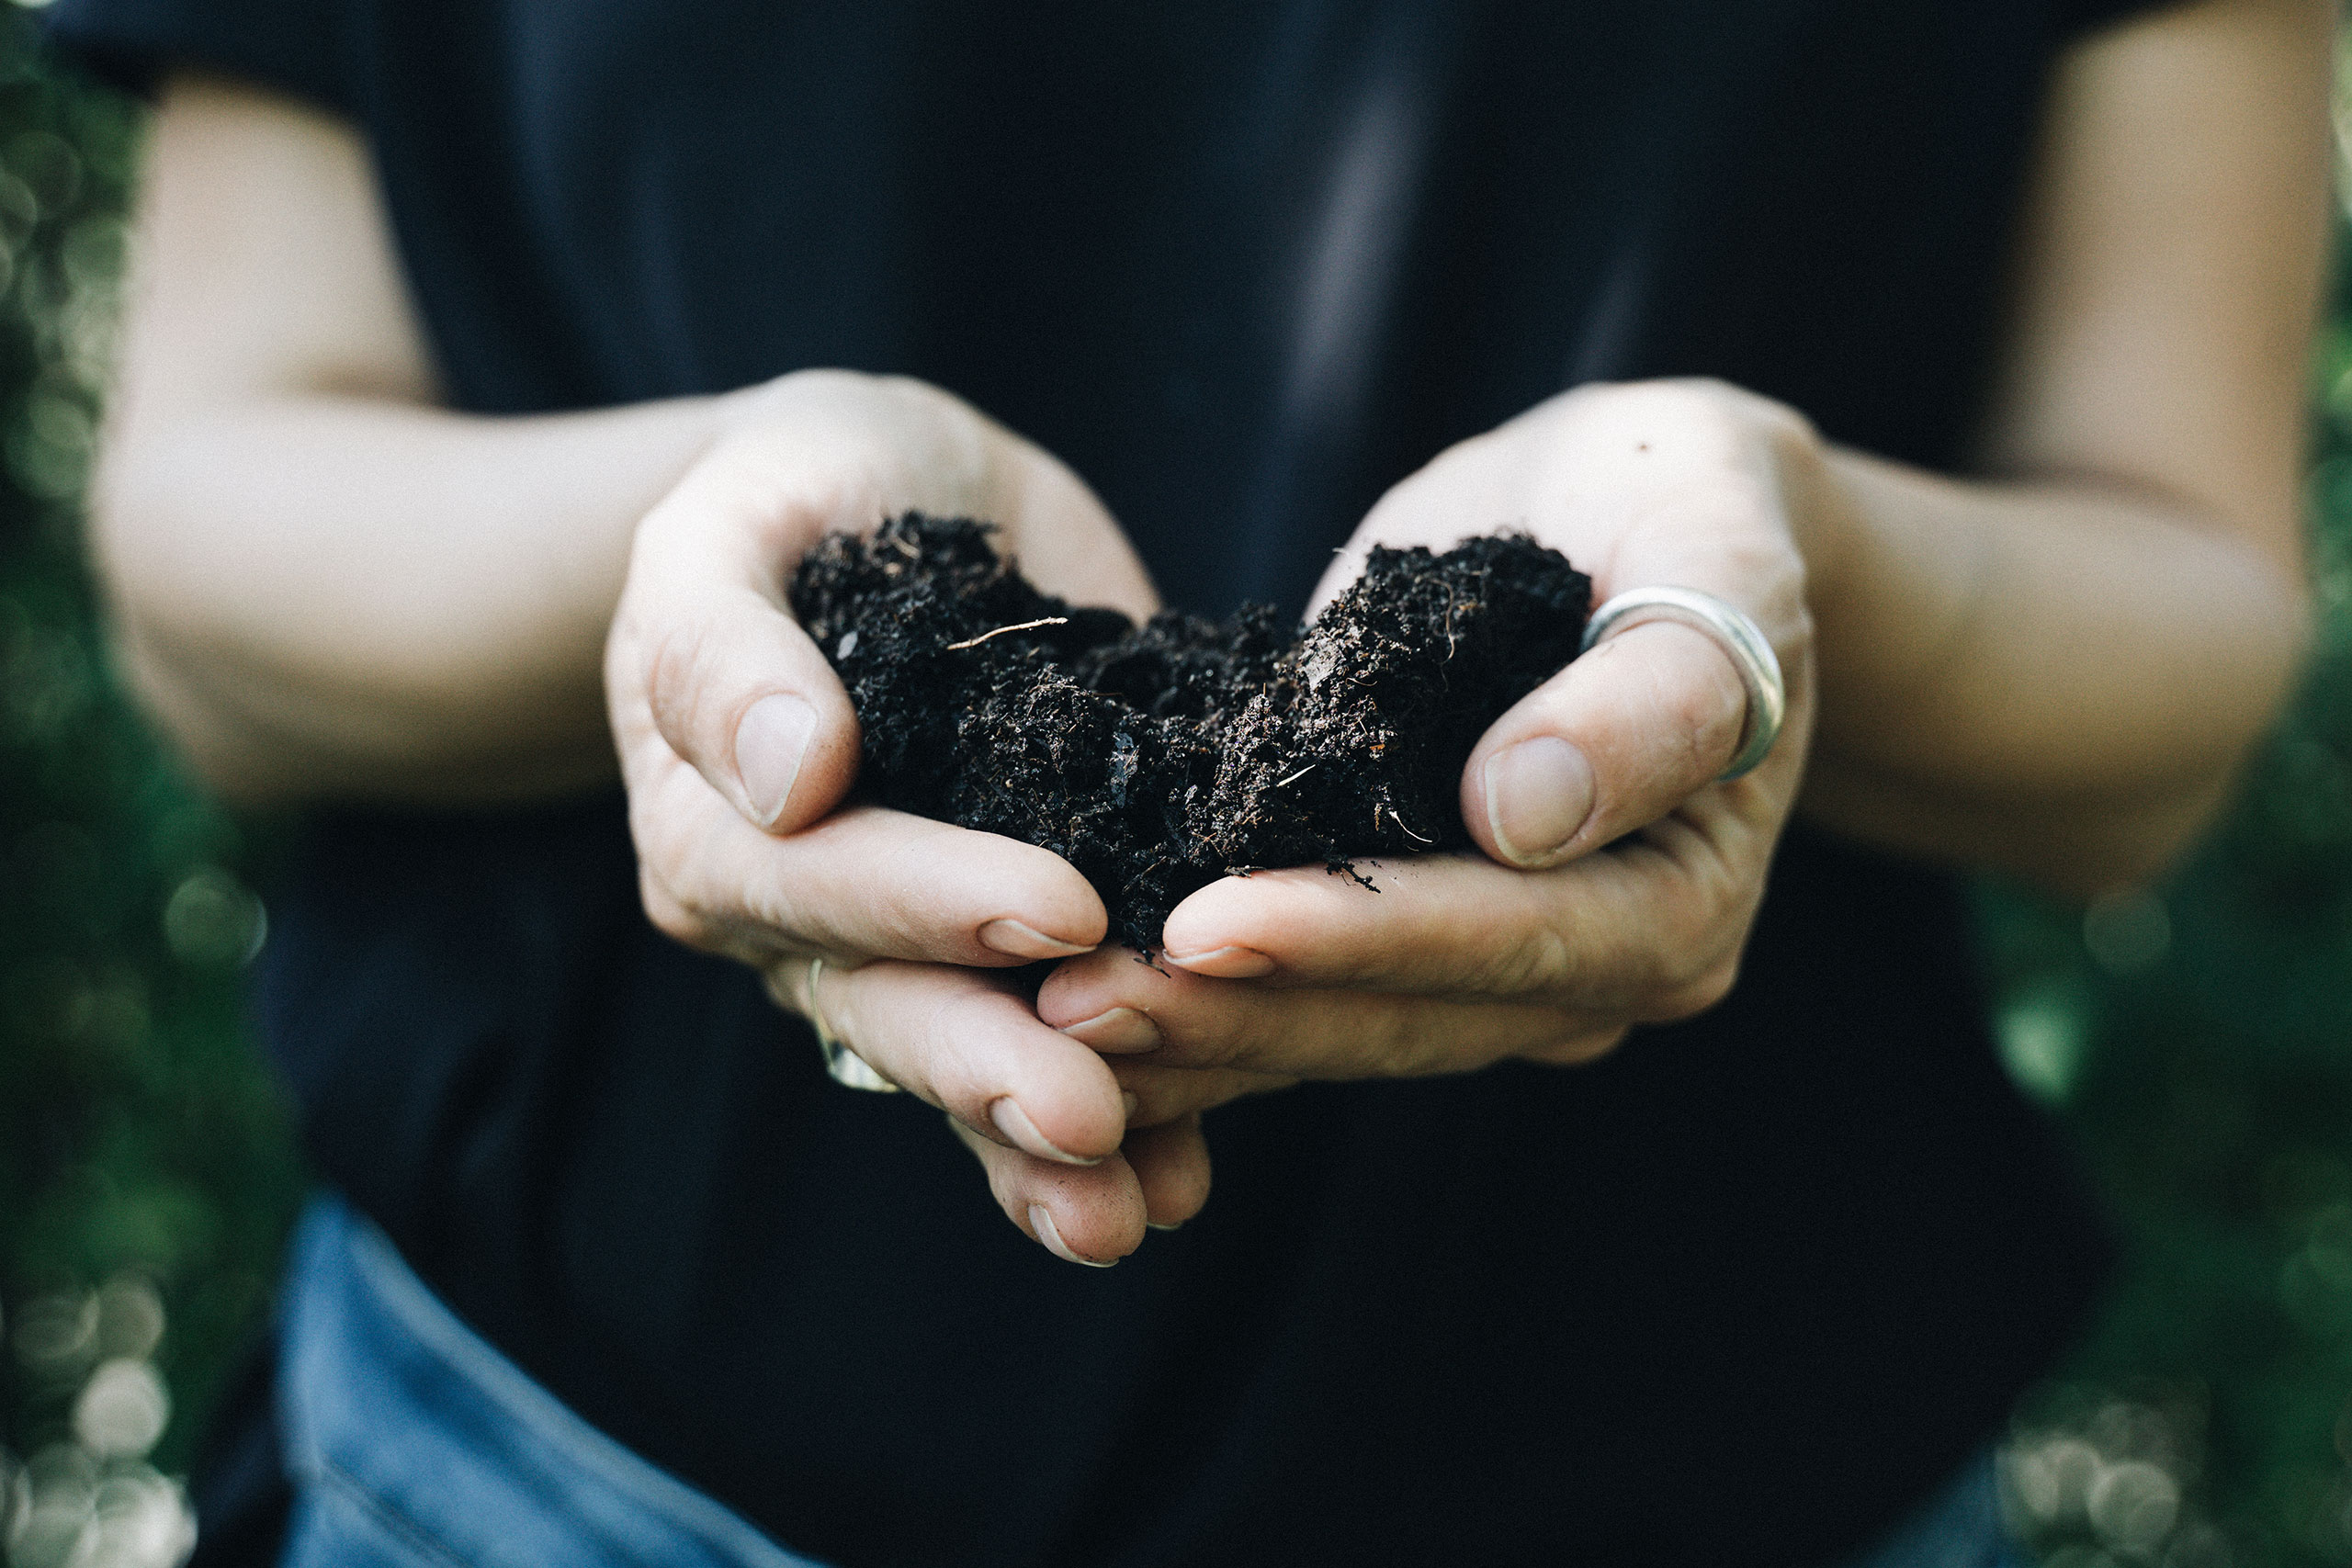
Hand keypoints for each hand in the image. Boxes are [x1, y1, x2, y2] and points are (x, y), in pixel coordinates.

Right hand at [606, 370, 1210, 1264]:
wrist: (885, 500)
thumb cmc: (803, 489)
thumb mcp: (740, 514)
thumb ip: (727, 641)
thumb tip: (786, 777)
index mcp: (718, 822)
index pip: (816, 883)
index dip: (929, 902)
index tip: (1054, 914)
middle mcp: (802, 917)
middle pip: (889, 1008)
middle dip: (993, 1070)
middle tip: (1094, 1125)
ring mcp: (906, 948)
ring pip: (965, 1060)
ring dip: (1048, 1145)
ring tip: (1141, 1207)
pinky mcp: (1008, 949)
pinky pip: (1050, 1047)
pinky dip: (1123, 1116)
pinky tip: (1191, 1179)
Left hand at [1036, 379, 1823, 1120]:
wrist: (1647, 514)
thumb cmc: (1689, 510)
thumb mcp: (1713, 555)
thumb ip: (1653, 695)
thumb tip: (1520, 814)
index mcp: (1680, 901)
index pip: (1511, 939)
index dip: (1358, 937)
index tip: (1210, 927)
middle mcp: (1596, 972)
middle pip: (1405, 1016)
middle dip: (1237, 1015)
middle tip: (1070, 1010)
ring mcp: (1506, 977)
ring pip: (1340, 1029)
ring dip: (1195, 1035)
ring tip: (1042, 1021)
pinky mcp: (1418, 943)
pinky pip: (1303, 994)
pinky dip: (1196, 1009)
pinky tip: (1069, 1013)